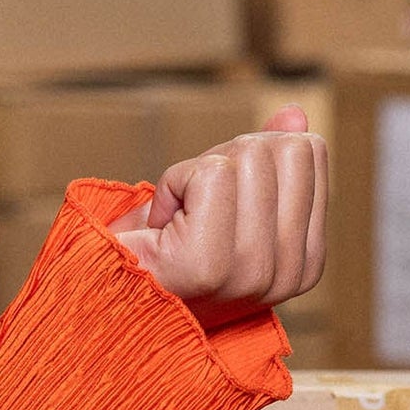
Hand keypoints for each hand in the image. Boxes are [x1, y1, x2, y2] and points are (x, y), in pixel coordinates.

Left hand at [109, 106, 327, 329]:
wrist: (101, 297)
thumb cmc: (157, 256)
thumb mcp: (224, 201)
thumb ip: (268, 160)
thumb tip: (295, 113)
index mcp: (306, 261)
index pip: (309, 152)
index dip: (248, 157)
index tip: (214, 202)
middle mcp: (290, 272)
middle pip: (281, 149)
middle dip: (222, 160)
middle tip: (190, 210)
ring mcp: (253, 271)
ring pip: (248, 156)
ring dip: (193, 176)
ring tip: (174, 223)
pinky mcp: (208, 263)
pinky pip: (209, 173)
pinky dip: (171, 185)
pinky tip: (159, 227)